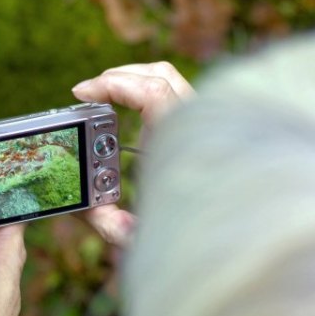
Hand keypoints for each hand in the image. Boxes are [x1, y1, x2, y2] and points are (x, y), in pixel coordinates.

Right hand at [71, 62, 194, 246]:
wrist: (232, 239)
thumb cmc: (194, 235)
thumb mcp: (144, 235)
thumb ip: (115, 227)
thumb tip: (102, 216)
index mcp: (185, 143)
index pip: (153, 91)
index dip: (114, 84)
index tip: (82, 93)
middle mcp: (200, 127)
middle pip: (161, 76)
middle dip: (119, 76)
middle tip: (89, 91)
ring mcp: (205, 123)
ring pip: (171, 80)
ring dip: (134, 78)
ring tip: (105, 94)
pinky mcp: (204, 126)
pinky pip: (176, 93)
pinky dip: (148, 92)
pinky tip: (129, 110)